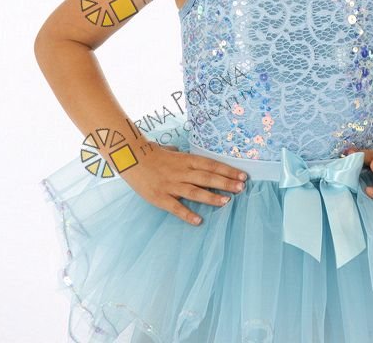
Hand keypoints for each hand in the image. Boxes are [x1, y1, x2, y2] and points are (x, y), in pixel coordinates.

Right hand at [118, 140, 248, 224]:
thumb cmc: (151, 153)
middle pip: (207, 177)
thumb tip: (187, 155)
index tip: (243, 175)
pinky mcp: (160, 197)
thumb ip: (182, 155)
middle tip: (241, 187)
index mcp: (186, 159)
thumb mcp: (171, 151)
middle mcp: (181, 172)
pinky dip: (187, 214)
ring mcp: (171, 185)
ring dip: (211, 197)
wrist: (130, 157)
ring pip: (195, 191)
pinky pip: (175, 207)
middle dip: (226, 182)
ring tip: (227, 201)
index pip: (211, 165)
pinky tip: (198, 220)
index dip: (228, 170)